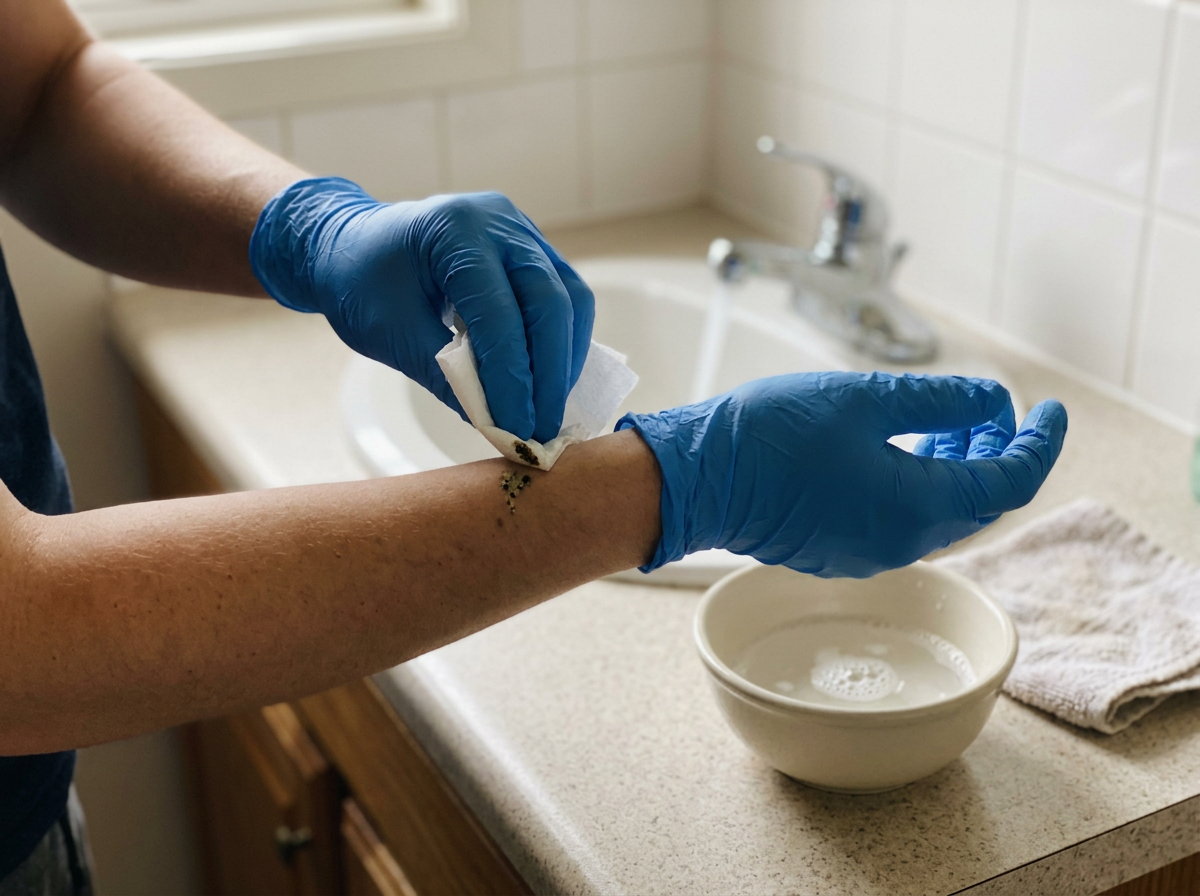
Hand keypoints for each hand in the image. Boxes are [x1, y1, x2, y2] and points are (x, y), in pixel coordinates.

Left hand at [250, 179, 593, 442]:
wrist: (352, 246)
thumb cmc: (361, 283)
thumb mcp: (393, 334)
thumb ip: (446, 377)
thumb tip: (499, 424)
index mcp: (455, 230)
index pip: (499, 313)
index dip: (512, 377)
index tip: (516, 430)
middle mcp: (500, 221)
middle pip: (550, 302)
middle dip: (549, 374)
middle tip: (542, 430)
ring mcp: (522, 232)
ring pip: (570, 300)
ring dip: (563, 361)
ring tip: (546, 411)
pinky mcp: (534, 251)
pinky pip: (564, 299)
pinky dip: (560, 345)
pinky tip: (546, 383)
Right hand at [618, 372, 1066, 577]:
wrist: (698, 479)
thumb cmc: (771, 436)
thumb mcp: (866, 400)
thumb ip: (942, 403)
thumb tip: (989, 401)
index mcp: (917, 508)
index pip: (1010, 480)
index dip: (1039, 442)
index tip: (1047, 409)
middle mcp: (900, 543)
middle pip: (978, 501)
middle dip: (996, 452)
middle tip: (989, 409)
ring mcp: (867, 553)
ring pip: (939, 512)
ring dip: (956, 469)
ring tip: (945, 425)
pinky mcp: (837, 550)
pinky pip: (902, 521)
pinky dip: (919, 485)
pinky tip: (900, 451)